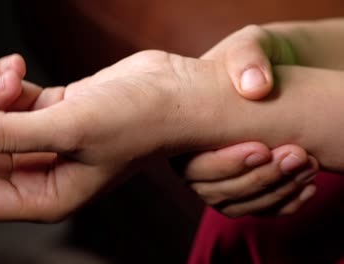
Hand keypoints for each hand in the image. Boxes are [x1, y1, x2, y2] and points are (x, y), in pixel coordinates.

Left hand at [0, 50, 224, 221]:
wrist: (174, 92)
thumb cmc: (140, 121)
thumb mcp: (70, 129)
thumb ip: (7, 134)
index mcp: (47, 197)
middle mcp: (42, 174)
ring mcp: (46, 142)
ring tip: (13, 77)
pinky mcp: (52, 113)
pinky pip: (9, 101)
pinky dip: (6, 82)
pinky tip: (18, 68)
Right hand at [177, 25, 317, 216]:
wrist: (268, 78)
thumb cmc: (253, 60)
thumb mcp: (248, 47)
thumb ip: (246, 58)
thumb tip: (253, 88)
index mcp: (183, 131)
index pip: (194, 165)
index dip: (227, 164)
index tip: (264, 147)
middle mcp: (193, 160)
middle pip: (215, 191)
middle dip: (260, 178)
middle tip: (297, 155)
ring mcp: (216, 178)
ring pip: (237, 206)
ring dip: (277, 191)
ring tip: (308, 165)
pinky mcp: (240, 188)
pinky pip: (256, 209)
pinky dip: (284, 204)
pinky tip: (307, 186)